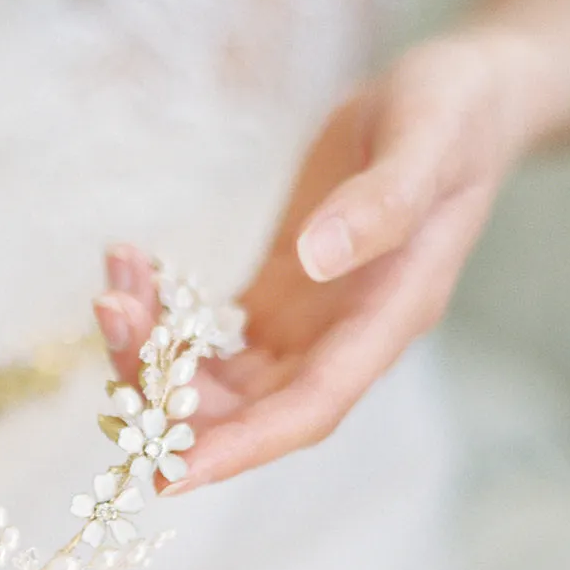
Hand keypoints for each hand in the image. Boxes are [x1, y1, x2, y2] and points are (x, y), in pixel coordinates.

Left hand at [93, 35, 524, 491]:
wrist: (460, 97)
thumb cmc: (457, 112)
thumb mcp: (428, 141)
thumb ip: (381, 204)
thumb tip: (320, 255)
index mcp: (387, 317)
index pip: (311, 407)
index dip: (244, 446)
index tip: (176, 471)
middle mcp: (342, 338)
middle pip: (246, 405)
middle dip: (168, 387)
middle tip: (110, 317)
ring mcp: (308, 323)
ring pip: (216, 377)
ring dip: (154, 352)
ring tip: (113, 289)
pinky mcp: (279, 296)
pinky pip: (209, 334)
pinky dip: (163, 317)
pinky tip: (130, 274)